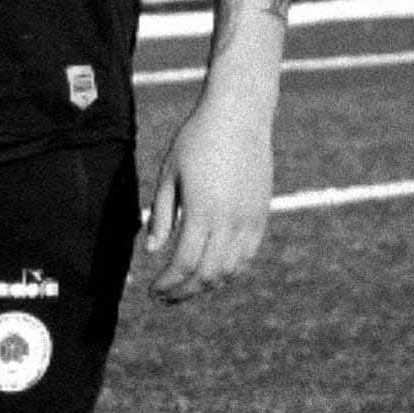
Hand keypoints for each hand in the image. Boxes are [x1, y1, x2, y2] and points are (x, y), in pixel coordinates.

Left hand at [145, 95, 272, 302]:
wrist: (239, 116)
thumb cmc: (197, 139)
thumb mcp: (170, 172)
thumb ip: (162, 214)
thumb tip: (153, 252)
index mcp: (203, 210)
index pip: (184, 264)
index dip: (167, 284)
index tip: (152, 291)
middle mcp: (230, 221)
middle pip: (208, 275)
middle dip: (184, 291)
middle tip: (165, 296)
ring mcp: (250, 221)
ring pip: (230, 271)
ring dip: (206, 285)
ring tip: (185, 286)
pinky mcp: (261, 216)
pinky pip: (246, 257)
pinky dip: (229, 272)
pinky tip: (211, 271)